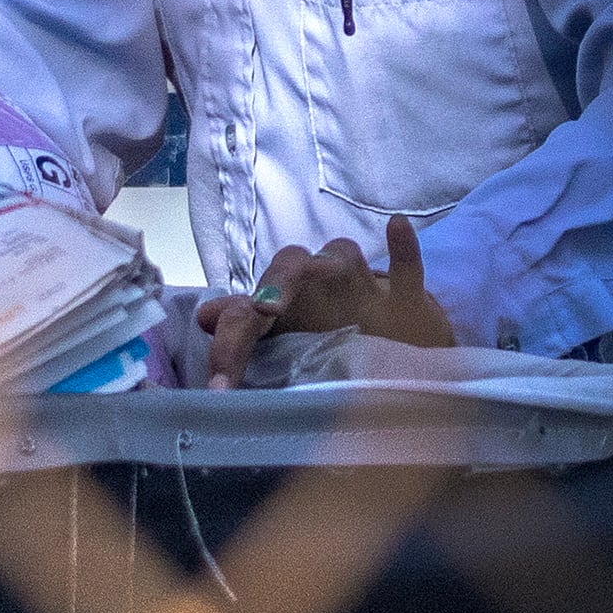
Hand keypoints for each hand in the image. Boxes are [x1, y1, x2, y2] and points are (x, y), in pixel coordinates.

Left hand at [198, 216, 454, 389]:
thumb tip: (204, 316)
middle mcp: (316, 282)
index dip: (230, 344)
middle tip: (264, 313)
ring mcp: (363, 286)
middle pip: (290, 264)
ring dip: (333, 263)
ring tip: (334, 276)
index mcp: (281, 301)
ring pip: (343, 255)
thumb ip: (244, 328)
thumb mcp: (285, 340)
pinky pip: (407, 269)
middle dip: (276, 284)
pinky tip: (397, 227)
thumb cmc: (330, 339)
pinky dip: (404, 249)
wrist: (399, 345)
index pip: (246, 312)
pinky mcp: (408, 299)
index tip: (222, 386)